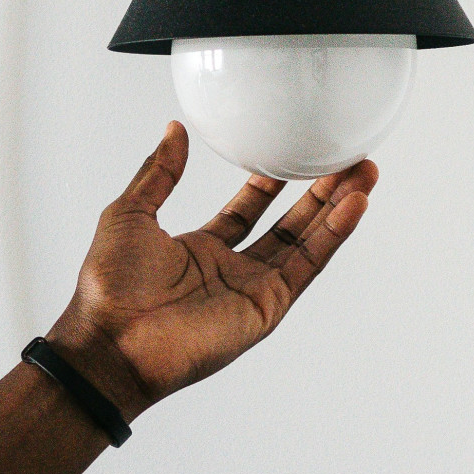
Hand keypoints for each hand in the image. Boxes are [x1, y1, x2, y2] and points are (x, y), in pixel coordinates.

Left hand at [46, 122, 376, 419]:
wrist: (112, 340)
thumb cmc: (109, 289)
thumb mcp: (129, 214)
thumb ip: (158, 174)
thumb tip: (173, 132)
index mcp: (200, 250)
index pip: (247, 210)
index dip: (272, 182)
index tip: (295, 152)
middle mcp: (231, 270)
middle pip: (288, 224)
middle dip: (319, 192)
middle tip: (346, 162)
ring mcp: (253, 290)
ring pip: (306, 242)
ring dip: (337, 209)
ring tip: (364, 176)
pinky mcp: (267, 307)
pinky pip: (306, 266)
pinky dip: (332, 236)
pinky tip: (352, 206)